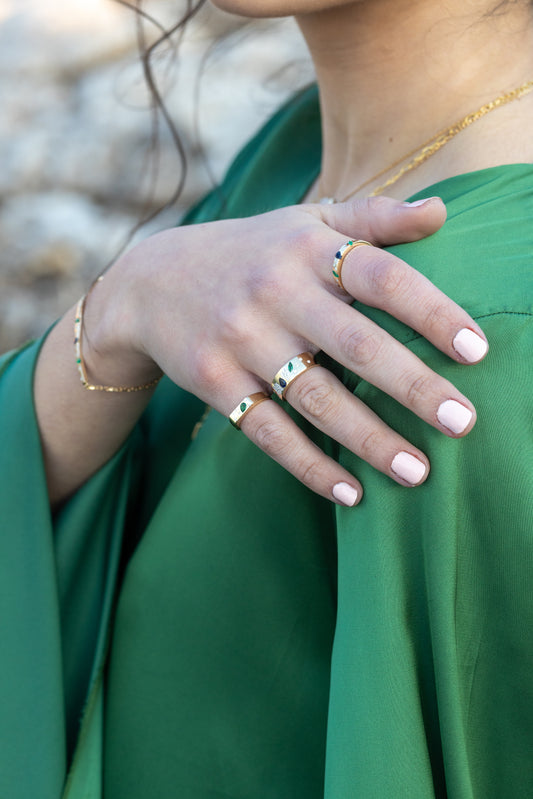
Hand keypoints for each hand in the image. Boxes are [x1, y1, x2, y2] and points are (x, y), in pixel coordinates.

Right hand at [94, 195, 486, 505]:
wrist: (152, 283)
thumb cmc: (250, 252)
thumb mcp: (304, 222)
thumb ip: (372, 218)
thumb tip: (442, 213)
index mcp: (308, 249)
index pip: (381, 277)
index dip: (431, 312)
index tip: (476, 351)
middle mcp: (276, 293)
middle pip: (355, 344)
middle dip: (412, 386)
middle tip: (463, 423)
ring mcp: (242, 341)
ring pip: (314, 397)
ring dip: (367, 438)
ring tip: (417, 472)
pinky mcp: (216, 384)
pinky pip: (267, 431)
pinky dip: (308, 465)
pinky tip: (350, 493)